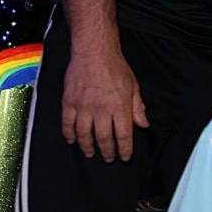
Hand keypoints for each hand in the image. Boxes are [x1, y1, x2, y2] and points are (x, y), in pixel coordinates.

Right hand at [61, 41, 148, 161]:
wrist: (94, 52)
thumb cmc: (116, 67)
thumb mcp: (134, 86)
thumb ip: (138, 107)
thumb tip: (143, 124)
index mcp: (120, 105)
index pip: (124, 134)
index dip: (124, 149)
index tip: (125, 157)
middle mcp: (101, 108)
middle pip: (103, 138)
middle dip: (107, 151)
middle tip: (109, 158)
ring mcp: (83, 106)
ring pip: (84, 134)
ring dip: (88, 147)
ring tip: (91, 154)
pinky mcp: (69, 102)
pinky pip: (67, 123)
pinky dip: (69, 135)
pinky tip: (73, 141)